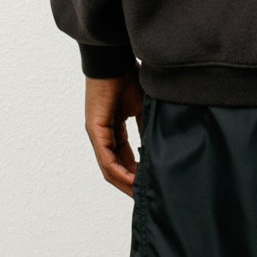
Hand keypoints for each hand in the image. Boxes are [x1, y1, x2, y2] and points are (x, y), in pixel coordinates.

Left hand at [85, 71, 144, 196]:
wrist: (115, 59)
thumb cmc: (129, 76)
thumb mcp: (145, 108)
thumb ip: (149, 128)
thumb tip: (162, 147)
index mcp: (113, 129)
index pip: (124, 158)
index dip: (137, 174)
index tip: (151, 185)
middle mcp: (102, 134)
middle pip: (115, 168)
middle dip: (131, 184)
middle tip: (147, 198)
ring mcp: (97, 133)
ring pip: (109, 168)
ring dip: (125, 183)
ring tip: (141, 195)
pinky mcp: (95, 130)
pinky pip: (107, 158)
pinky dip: (120, 172)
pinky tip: (133, 181)